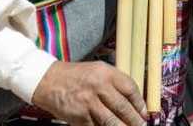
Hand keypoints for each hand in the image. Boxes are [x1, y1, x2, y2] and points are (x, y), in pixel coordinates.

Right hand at [31, 61, 146, 125]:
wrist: (48, 81)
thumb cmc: (76, 76)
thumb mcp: (97, 71)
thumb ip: (114, 82)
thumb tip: (133, 101)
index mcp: (105, 73)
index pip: (129, 88)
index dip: (140, 102)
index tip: (144, 112)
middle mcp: (98, 86)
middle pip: (123, 107)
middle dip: (135, 120)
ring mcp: (88, 103)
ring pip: (112, 121)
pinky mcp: (79, 117)